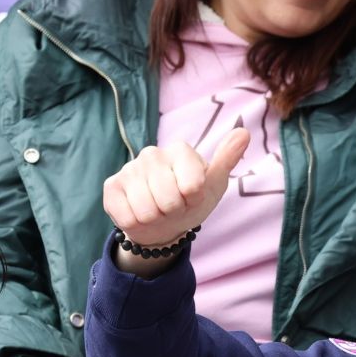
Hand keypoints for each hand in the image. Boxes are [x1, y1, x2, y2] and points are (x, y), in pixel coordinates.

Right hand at [102, 128, 249, 275]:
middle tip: (174, 206)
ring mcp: (129, 169)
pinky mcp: (111, 186)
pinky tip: (139, 212)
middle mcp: (152, 154)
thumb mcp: (214, 183)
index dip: (194, 200)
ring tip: (158, 210)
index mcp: (180, 151)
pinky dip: (136, 223)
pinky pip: (127, 217)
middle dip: (174, 211)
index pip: (192, 186)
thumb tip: (244, 132)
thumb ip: (227, 158)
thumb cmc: (192, 200)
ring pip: (146, 211)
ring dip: (156, 218)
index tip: (193, 196)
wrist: (163, 221)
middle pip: (168, 200)